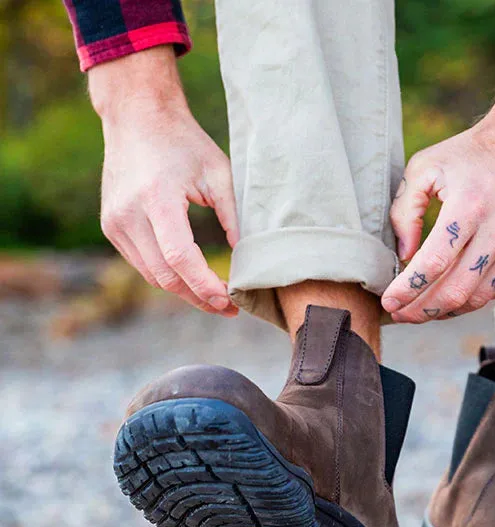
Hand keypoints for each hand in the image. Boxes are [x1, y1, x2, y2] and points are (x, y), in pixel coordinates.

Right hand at [90, 47, 238, 316]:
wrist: (137, 116)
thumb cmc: (185, 143)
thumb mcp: (219, 174)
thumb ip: (234, 218)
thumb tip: (250, 261)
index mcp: (156, 198)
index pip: (180, 258)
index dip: (205, 286)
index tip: (231, 301)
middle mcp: (128, 214)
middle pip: (165, 276)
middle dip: (199, 297)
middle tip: (229, 309)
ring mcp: (115, 222)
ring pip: (152, 276)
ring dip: (184, 292)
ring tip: (215, 300)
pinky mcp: (111, 227)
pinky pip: (142, 264)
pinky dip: (168, 277)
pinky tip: (192, 280)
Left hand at [381, 65, 494, 322]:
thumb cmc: (472, 154)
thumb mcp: (426, 166)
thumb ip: (405, 209)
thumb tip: (404, 254)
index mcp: (469, 206)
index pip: (433, 264)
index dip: (407, 290)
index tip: (387, 302)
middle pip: (454, 291)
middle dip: (420, 311)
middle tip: (398, 314)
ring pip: (475, 299)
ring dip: (443, 312)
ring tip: (419, 311)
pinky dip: (467, 301)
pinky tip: (447, 300)